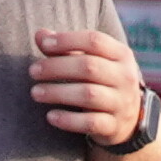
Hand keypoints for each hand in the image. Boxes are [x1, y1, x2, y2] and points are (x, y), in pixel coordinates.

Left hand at [28, 27, 152, 146]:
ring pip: (88, 95)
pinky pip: (90, 123)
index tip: (44, 44)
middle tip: (33, 71)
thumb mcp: (91, 60)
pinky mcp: (114, 126)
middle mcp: (125, 77)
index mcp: (121, 54)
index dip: (67, 40)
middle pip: (89, 67)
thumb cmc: (101, 80)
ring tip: (35, 92)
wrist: (128, 117)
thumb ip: (66, 47)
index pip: (95, 41)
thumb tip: (40, 35)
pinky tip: (50, 116)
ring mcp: (122, 103)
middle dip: (56, 68)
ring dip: (58, 93)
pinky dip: (68, 120)